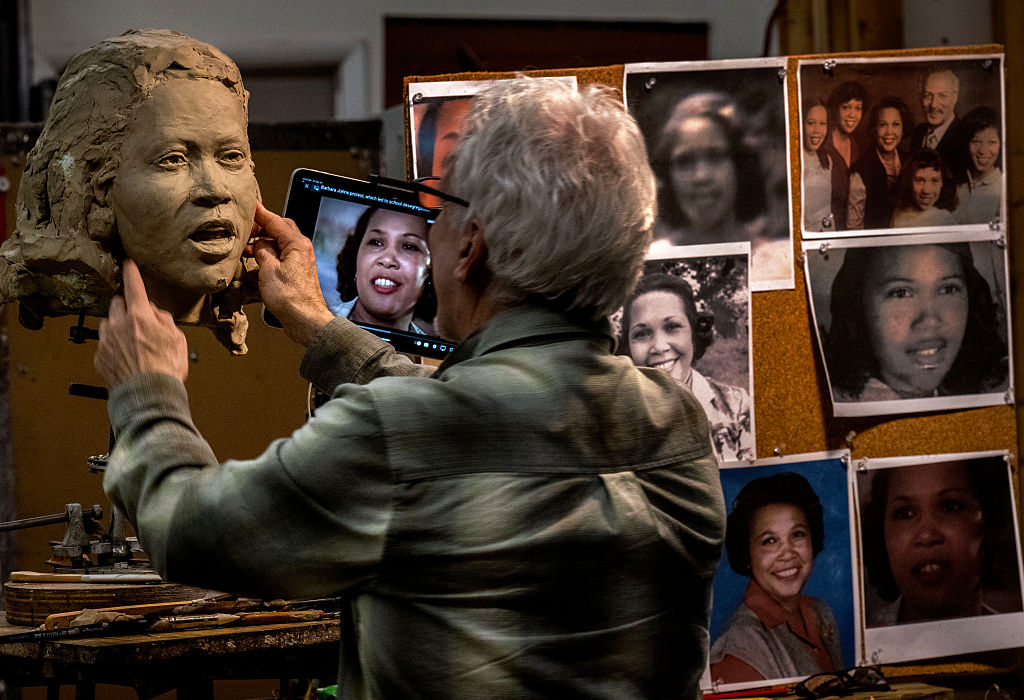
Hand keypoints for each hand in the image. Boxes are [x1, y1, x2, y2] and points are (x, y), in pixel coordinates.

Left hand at [94, 260, 188, 389]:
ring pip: (108, 323)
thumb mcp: (178, 340)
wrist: (148, 396)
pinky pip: (104, 344)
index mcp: (140, 317)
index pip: (134, 286)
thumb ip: (165, 321)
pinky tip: (126, 358)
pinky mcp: (99, 357)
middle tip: (138, 320)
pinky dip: (113, 347)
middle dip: (126, 307)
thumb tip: (155, 314)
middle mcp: (119, 324)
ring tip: (131, 343)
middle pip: (117, 303)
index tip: (128, 264)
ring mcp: (106, 341)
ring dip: (117, 327)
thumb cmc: (166, 370)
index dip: (132, 273)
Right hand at [248, 201, 333, 345]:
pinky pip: (277, 264)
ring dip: (260, 250)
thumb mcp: (268, 269)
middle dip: (260, 231)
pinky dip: (264, 265)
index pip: (276, 221)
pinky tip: (252, 272)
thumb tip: (258, 244)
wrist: (305, 321)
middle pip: (278, 232)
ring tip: (244, 253)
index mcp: (297, 244)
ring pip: (276, 248)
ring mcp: (298, 264)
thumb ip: (261, 251)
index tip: (250, 205)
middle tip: (244, 232)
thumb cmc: (291, 298)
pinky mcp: (295, 276)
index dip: (260, 213)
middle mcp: (300, 251)